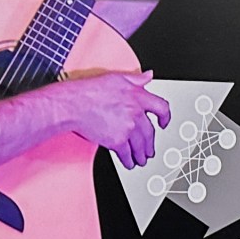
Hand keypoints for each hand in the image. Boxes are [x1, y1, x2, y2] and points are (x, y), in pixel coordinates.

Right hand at [56, 71, 170, 169]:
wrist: (73, 105)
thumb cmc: (90, 91)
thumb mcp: (118, 78)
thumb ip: (137, 79)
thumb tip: (148, 76)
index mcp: (138, 96)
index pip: (161, 107)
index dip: (165, 116)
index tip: (164, 122)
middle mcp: (136, 113)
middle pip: (150, 131)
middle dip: (150, 143)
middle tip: (150, 150)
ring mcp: (128, 128)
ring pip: (140, 145)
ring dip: (142, 154)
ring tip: (141, 159)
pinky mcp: (117, 141)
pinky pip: (126, 153)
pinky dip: (129, 160)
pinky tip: (129, 162)